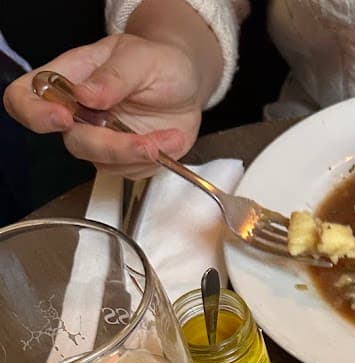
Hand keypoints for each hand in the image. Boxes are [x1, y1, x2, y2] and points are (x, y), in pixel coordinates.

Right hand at [3, 34, 206, 178]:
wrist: (187, 86)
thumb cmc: (158, 62)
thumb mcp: (141, 58)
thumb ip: (114, 76)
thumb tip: (86, 95)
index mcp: (69, 77)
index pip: (25, 97)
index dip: (34, 113)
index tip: (63, 118)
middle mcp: (77, 112)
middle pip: (73, 141)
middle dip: (112, 146)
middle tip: (146, 142)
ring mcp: (99, 138)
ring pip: (103, 162)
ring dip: (139, 156)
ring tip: (169, 137)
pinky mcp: (123, 159)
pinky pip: (130, 171)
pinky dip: (155, 161)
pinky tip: (170, 140)